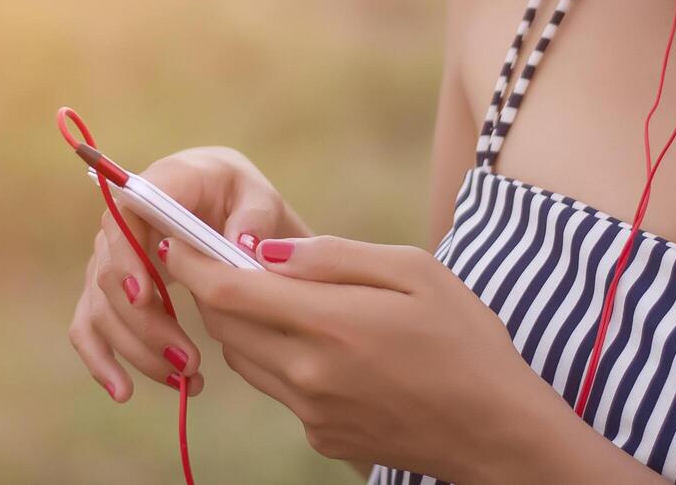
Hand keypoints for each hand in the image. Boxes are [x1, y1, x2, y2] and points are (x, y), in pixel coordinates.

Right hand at [66, 146, 309, 403]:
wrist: (230, 210)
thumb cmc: (243, 200)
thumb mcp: (260, 198)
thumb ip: (256, 217)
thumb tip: (242, 247)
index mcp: (159, 186)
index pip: (123, 214)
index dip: (126, 255)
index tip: (144, 296)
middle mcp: (123, 221)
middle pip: (110, 274)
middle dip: (145, 324)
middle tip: (189, 360)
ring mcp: (113, 258)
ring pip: (102, 309)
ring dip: (136, 349)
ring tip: (185, 378)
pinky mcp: (112, 291)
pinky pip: (90, 326)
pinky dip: (101, 361)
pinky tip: (124, 391)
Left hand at [163, 233, 548, 482]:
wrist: (498, 432)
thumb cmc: (466, 339)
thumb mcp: (414, 270)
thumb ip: (334, 256)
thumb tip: (267, 253)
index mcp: (331, 323)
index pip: (229, 292)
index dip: (193, 263)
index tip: (177, 239)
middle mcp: (310, 373)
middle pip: (226, 326)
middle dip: (213, 289)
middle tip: (223, 259)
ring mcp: (312, 411)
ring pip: (244, 359)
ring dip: (243, 324)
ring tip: (275, 297)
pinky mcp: (321, 436)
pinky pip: (278, 388)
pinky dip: (278, 359)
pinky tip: (319, 343)